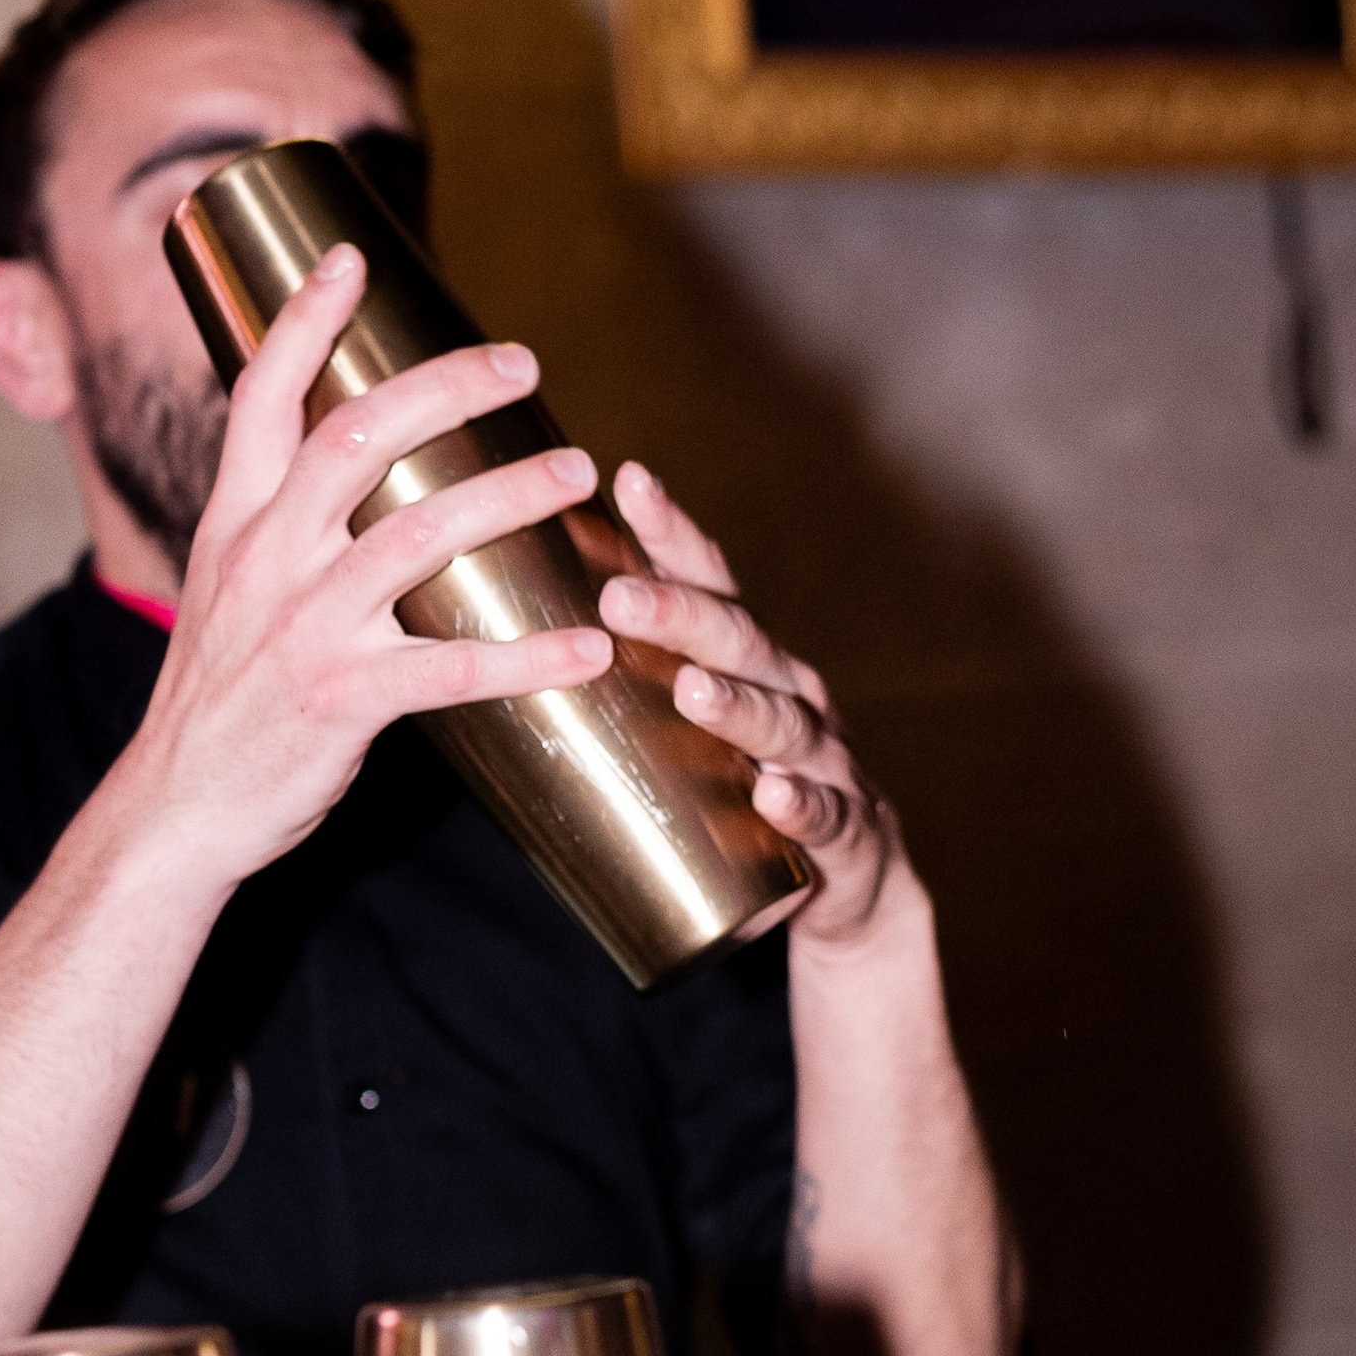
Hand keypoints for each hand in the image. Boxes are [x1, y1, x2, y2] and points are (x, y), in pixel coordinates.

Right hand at [121, 245, 612, 896]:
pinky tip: (590, 647)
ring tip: (579, 474)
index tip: (348, 256)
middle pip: (357, 435)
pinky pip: (453, 668)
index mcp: (234, 523)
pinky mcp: (340, 700)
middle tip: (522, 363)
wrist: (174, 810)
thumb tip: (331, 469)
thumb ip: (276, 526)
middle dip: (447, 385)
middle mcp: (265, 558)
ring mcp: (304, 627)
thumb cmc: (216, 700)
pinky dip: (530, 656)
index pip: (259, 395)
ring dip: (511, 494)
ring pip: (420, 533)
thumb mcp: (223, 589)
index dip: (303, 320)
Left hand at [599, 464, 902, 950]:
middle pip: (738, 641)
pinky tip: (772, 796)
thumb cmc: (743, 785)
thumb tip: (504, 643)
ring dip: (737, 705)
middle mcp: (789, 689)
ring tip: (692, 692)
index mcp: (746, 657)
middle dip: (683, 616)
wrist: (852, 877)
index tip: (626, 478)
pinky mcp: (846, 829)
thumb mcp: (688, 725)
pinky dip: (800, 803)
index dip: (670, 531)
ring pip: (782, 721)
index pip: (709, 582)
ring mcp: (823, 756)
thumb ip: (627, 682)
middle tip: (619, 599)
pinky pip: (825, 814)